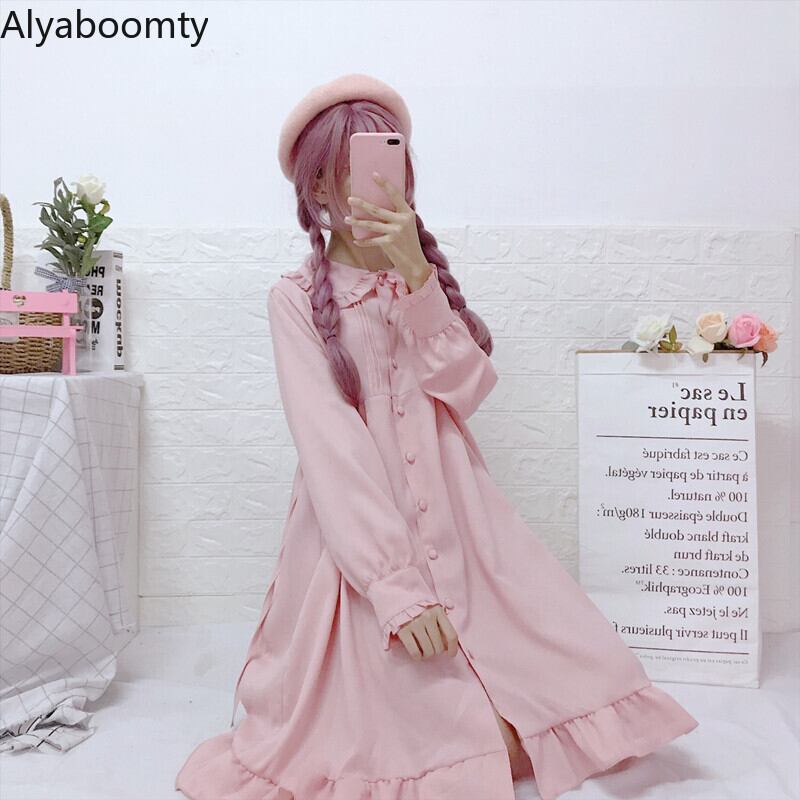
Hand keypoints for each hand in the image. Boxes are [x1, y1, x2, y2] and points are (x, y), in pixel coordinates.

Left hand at [344, 172, 431, 289]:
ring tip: (346, 219)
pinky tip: (356, 240)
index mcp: (407, 213)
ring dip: (357, 222)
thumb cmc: (409, 244)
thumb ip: (396, 216)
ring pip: (371, 224)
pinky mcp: (389, 244)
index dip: (384, 184)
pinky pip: (372, 240)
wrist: (415, 263)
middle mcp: (402, 221)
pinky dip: (363, 242)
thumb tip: (379, 207)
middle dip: (361, 204)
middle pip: (377, 209)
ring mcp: (396, 232)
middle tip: (349, 199)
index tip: (374, 174)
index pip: (395, 195)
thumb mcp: (407, 226)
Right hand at [395, 604, 458, 659]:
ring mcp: (415, 623)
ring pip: (428, 650)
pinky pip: (415, 652)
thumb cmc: (418, 608)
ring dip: (427, 655)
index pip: (451, 635)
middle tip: (432, 649)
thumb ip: (441, 623)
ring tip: (424, 652)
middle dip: (436, 651)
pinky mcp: (403, 631)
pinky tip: (417, 654)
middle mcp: (428, 617)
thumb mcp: (432, 609)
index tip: (451, 654)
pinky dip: (417, 657)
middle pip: (439, 646)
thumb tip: (447, 646)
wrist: (396, 600)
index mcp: (438, 611)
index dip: (453, 648)